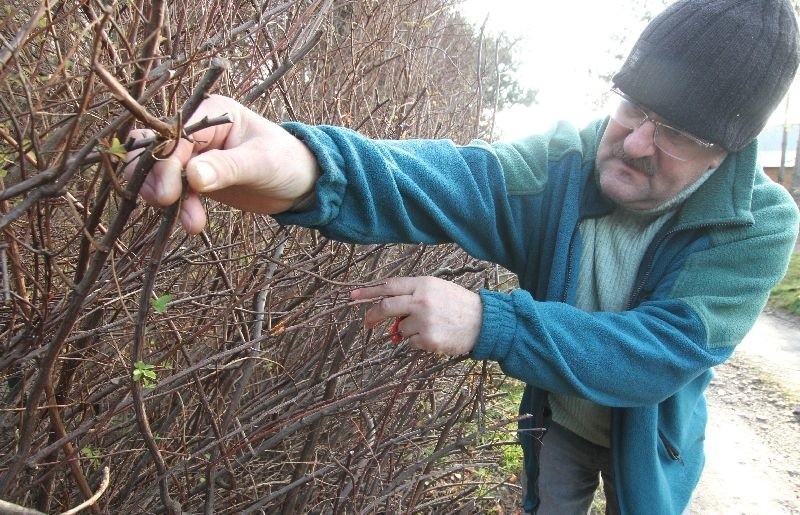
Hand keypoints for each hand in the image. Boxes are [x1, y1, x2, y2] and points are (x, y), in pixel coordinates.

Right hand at [125, 94, 319, 233]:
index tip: (167, 194)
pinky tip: (193, 223)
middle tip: (164, 204)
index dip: (165, 163)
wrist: (302, 184)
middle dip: (155, 178)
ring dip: (166, 197)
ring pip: (159, 172)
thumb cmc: (288, 162)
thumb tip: (193, 176)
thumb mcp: (260, 163)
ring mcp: (195, 154)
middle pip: (156, 149)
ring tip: (192, 222)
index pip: (175, 136)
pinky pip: (174, 189)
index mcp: (213, 112)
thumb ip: (227, 168)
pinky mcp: (197, 177)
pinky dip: (178, 206)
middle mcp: (198, 129)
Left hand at [351, 276, 481, 355]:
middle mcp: (421, 300)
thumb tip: (389, 311)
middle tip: (367, 323)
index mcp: (423, 284)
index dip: (368, 291)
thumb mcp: (437, 290)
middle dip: (372, 316)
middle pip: (385, 307)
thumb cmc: (458, 305)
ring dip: (406, 331)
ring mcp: (423, 320)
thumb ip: (412, 296)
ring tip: (429, 327)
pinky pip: (409, 343)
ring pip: (399, 329)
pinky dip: (416, 342)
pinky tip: (434, 336)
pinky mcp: (427, 339)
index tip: (353, 296)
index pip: (389, 286)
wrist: (484, 323)